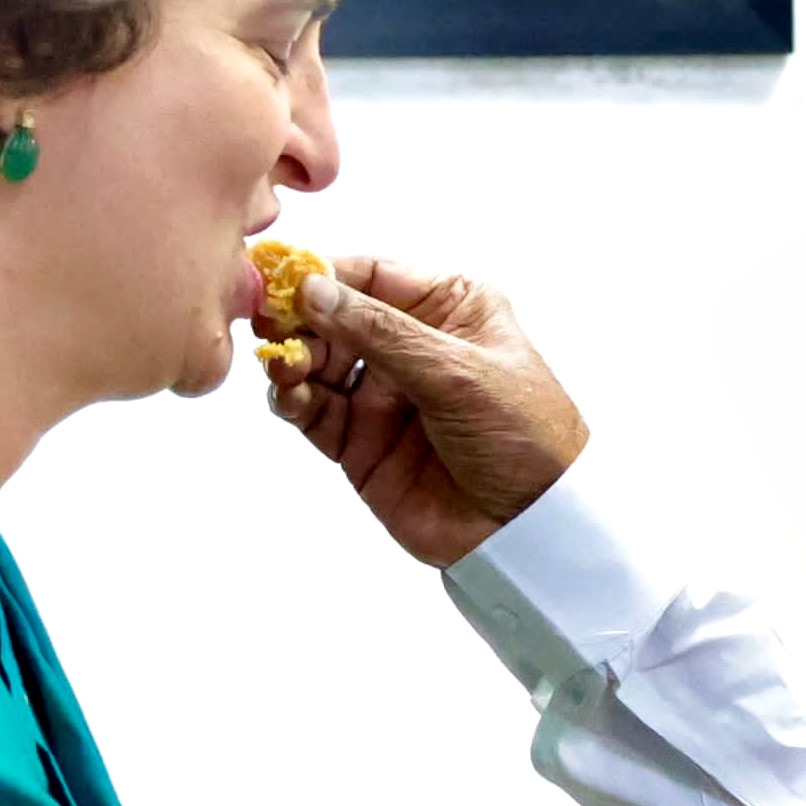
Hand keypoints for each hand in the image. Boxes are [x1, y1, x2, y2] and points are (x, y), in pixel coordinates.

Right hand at [268, 254, 590, 566]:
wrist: (532, 529)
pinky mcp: (361, 442)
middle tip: (273, 326)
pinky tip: (289, 397)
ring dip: (293, 359)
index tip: (284, 280)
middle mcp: (412, 344)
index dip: (325, 276)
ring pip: (317, 361)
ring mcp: (384, 394)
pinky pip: (313, 410)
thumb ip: (381, 332)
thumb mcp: (458, 373)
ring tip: (287, 367)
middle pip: (335, 316)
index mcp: (450, 308)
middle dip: (301, 319)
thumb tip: (316, 289)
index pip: (372, 275)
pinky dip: (293, 400)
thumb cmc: (524, 438)